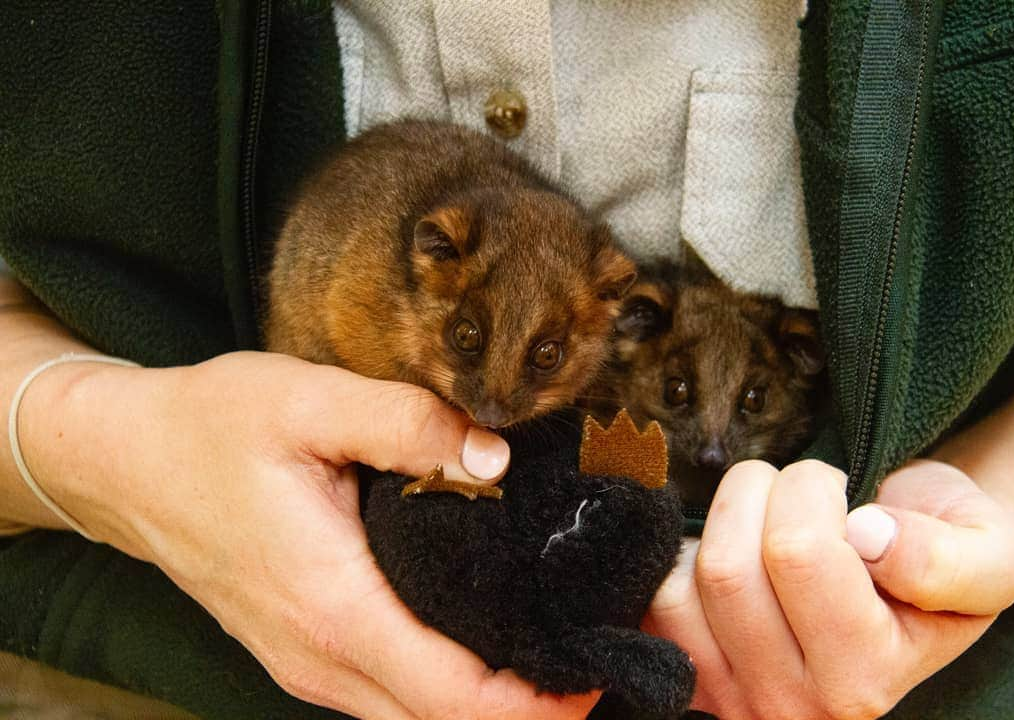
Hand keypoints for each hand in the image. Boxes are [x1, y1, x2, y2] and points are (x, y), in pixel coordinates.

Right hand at [19, 352, 596, 719]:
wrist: (125, 462)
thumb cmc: (210, 429)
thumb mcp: (308, 402)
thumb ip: (408, 423)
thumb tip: (497, 455)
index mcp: (334, 606)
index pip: (456, 697)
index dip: (540, 702)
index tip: (601, 672)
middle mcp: (321, 658)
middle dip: (529, 707)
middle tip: (598, 652)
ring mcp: (308, 666)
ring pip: (417, 718)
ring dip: (491, 700)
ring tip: (558, 645)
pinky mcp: (305, 653)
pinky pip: (390, 696)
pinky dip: (448, 686)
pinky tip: (486, 638)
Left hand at [643, 459, 1013, 719]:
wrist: (908, 577)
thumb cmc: (940, 550)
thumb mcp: (987, 552)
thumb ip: (945, 559)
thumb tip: (868, 538)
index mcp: (864, 679)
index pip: (798, 552)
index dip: (814, 488)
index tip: (845, 492)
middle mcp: (793, 706)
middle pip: (730, 568)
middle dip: (763, 493)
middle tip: (804, 492)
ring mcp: (733, 695)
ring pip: (688, 580)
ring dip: (723, 518)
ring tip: (771, 517)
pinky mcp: (691, 674)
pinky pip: (656, 598)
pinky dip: (683, 554)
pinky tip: (732, 546)